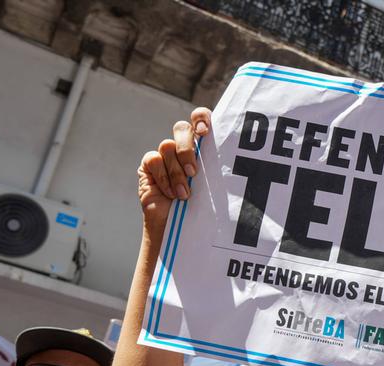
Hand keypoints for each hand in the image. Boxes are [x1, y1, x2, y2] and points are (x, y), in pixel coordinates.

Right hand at [137, 107, 211, 230]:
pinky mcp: (149, 166)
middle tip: (194, 172)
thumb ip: (216, 169)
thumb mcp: (213, 187)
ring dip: (177, 172)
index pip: (200, 118)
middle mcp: (182, 147)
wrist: (178, 230)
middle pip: (181, 128)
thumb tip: (233, 160)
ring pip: (168, 146)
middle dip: (187, 148)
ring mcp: (165, 155)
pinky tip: (171, 193)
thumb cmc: (201, 208)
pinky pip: (154, 160)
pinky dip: (164, 178)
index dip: (201, 118)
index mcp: (202, 147)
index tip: (205, 132)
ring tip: (184, 194)